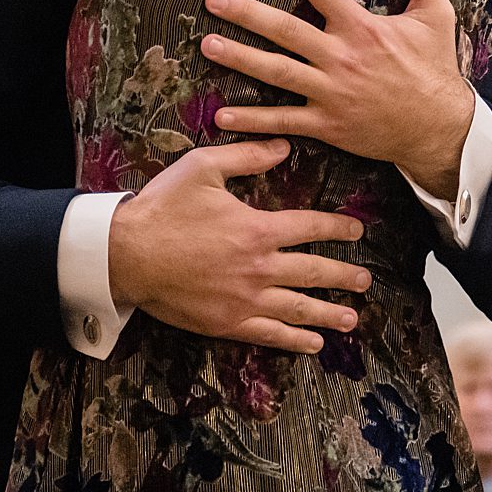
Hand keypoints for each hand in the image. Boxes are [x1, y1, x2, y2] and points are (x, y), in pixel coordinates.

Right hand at [105, 138, 370, 354]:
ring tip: (352, 319)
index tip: (357, 231)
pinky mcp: (226, 323)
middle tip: (365, 280)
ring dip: (329, 314)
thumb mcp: (203, 167)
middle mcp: (259, 267)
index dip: (337, 228)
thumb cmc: (163, 207)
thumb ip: (247, 156)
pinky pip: (269, 335)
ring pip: (298, 309)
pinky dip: (294, 340)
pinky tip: (312, 344)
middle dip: (344, 276)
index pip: (311, 227)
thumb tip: (284, 147)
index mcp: (257, 229)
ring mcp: (244, 299)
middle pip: (314, 272)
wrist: (126, 254)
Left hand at [203, 0, 476, 196]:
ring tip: (208, 44)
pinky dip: (252, 119)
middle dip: (246, 13)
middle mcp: (341, 57)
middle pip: (285, 30)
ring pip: (277, 73)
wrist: (439, 127)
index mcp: (362, 27)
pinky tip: (222, 114)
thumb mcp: (437, 14)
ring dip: (240, 59)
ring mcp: (331, 93)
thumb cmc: (436, 67)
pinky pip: (283, 121)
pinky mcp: (327, 124)